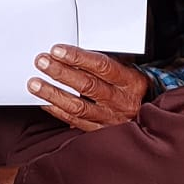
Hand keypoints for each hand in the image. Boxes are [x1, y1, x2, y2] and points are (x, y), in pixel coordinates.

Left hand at [28, 45, 148, 131]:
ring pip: (78, 107)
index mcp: (132, 82)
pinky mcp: (101, 133)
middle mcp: (122, 102)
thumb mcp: (129, 71)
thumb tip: (72, 55)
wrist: (148, 114)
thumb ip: (105, 63)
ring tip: (35, 83)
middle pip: (88, 86)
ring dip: (53, 94)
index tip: (58, 50)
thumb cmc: (132, 88)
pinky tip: (44, 101)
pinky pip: (75, 122)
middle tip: (42, 62)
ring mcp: (112, 120)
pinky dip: (57, 111)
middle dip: (61, 73)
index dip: (78, 57)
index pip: (102, 66)